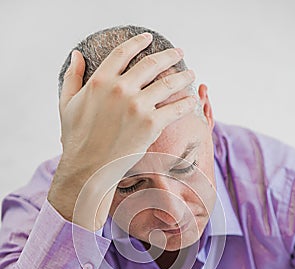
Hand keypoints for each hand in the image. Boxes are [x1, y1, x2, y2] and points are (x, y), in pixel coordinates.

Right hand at [48, 32, 195, 226]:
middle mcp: (121, 89)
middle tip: (179, 53)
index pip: (123, 52)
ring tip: (190, 74)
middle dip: (169, 55)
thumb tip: (76, 55)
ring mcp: (137, 106)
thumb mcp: (67, 104)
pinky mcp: (151, 124)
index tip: (149, 38)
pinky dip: (186, 103)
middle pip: (151, 63)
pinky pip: (175, 109)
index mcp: (100, 81)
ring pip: (168, 83)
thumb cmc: (77, 140)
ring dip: (182, 76)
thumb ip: (72, 77)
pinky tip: (191, 101)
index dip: (138, 42)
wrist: (88, 168)